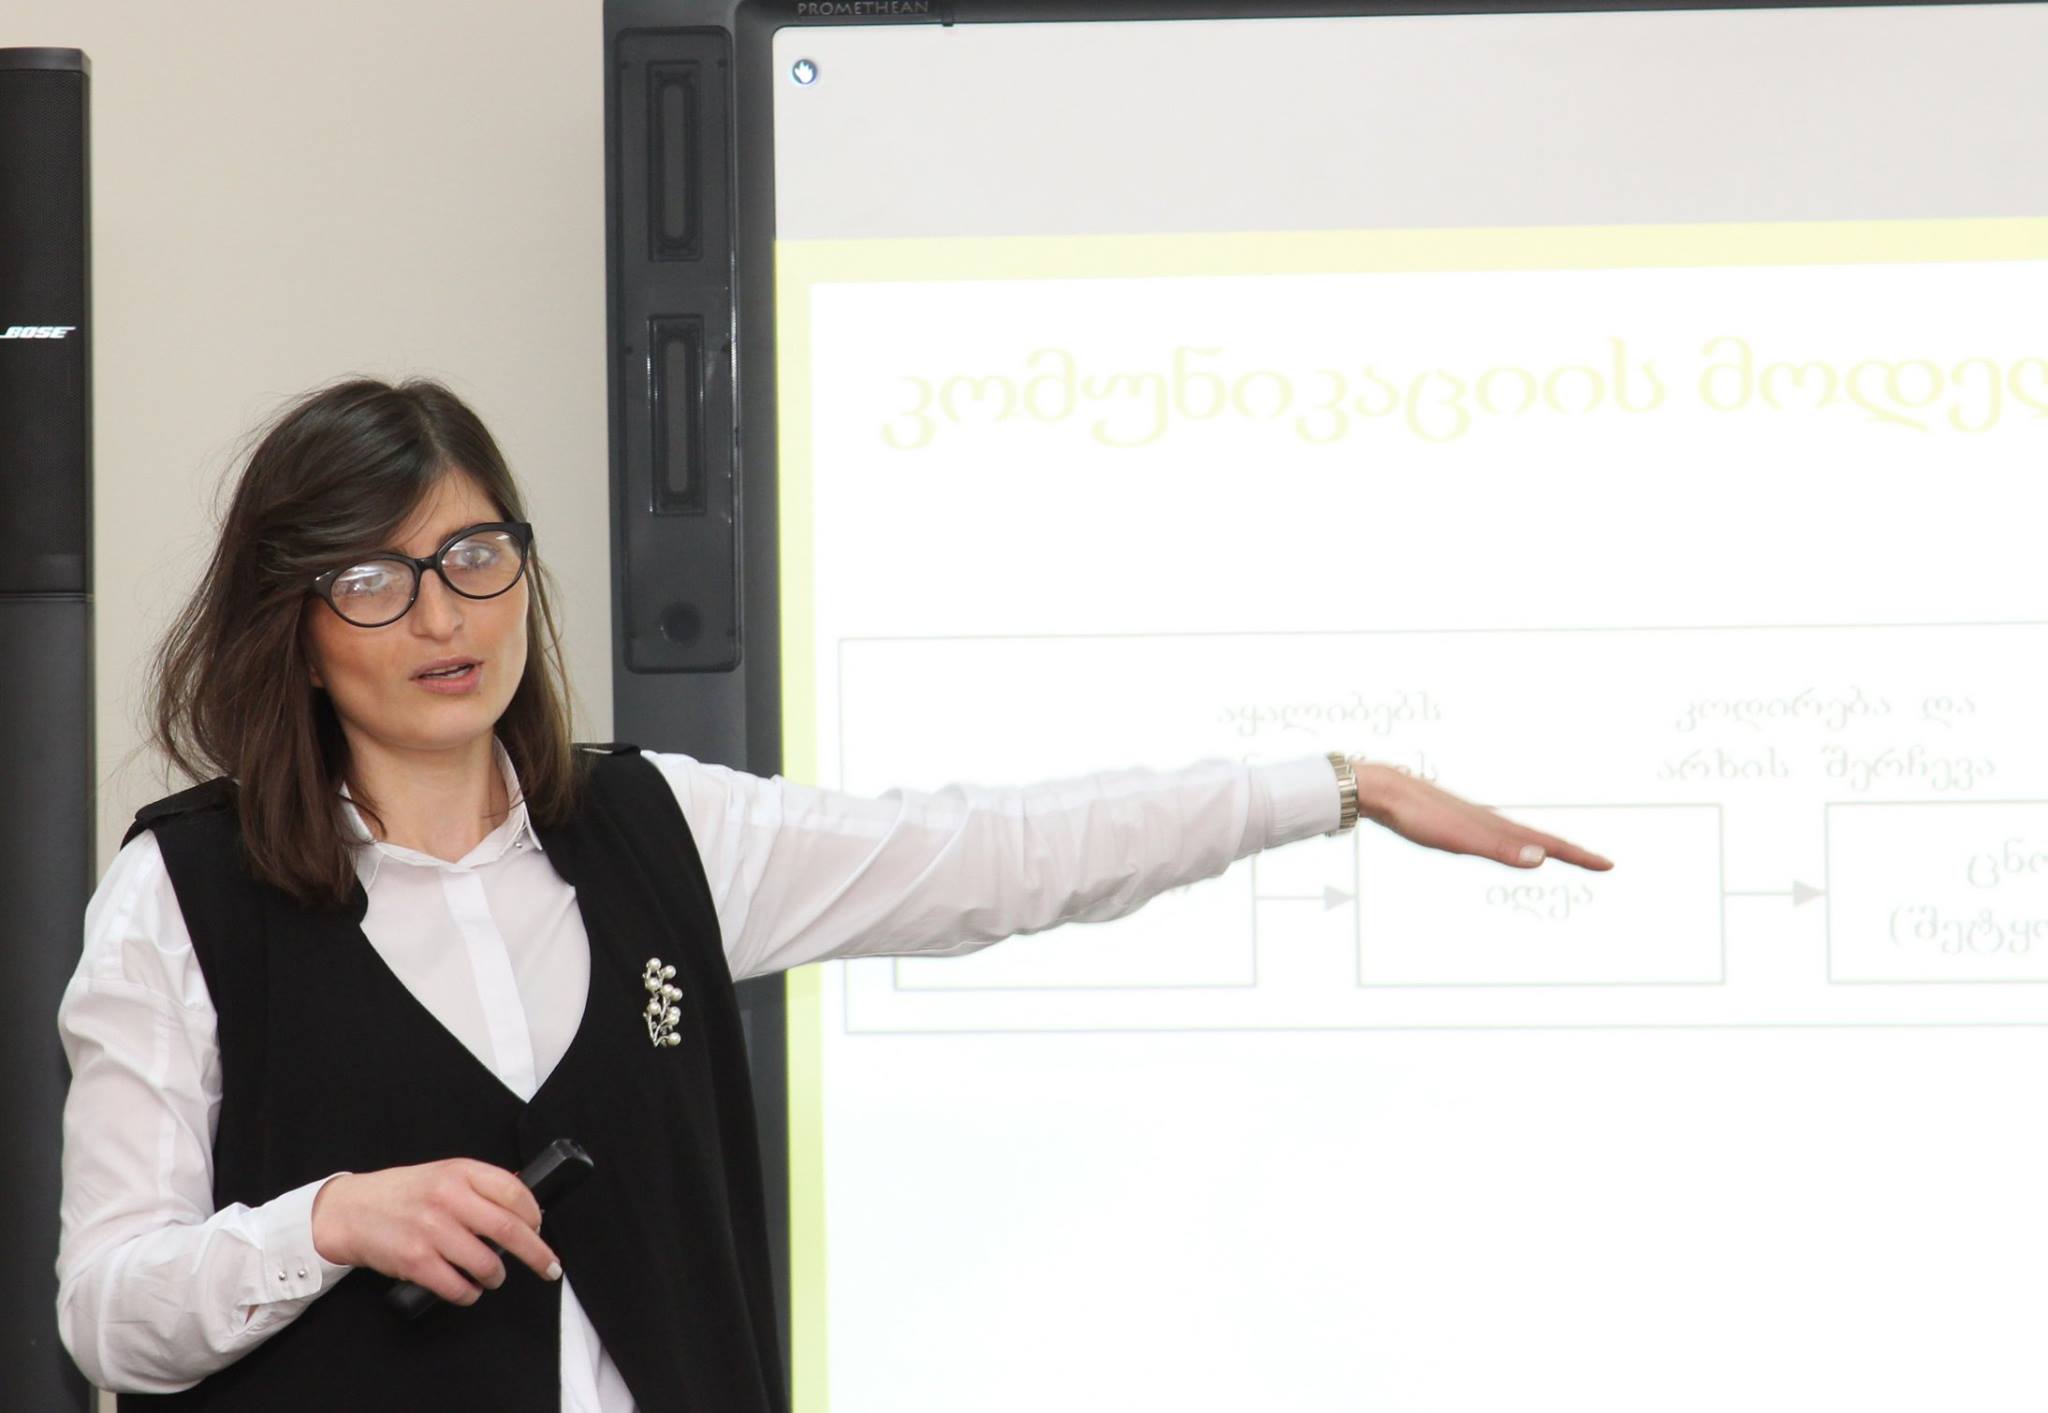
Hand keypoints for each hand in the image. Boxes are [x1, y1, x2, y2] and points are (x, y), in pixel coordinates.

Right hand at [311, 1159, 561, 1305]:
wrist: (350, 1211)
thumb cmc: (401, 1194)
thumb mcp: (443, 1175)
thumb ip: (478, 1186)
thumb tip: (523, 1206)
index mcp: (460, 1172)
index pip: (514, 1191)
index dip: (534, 1214)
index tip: (540, 1229)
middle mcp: (448, 1198)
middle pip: (508, 1229)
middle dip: (536, 1254)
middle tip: (549, 1267)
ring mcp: (431, 1230)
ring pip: (486, 1263)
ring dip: (496, 1276)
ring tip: (492, 1277)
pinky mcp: (415, 1261)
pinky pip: (457, 1287)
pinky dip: (469, 1294)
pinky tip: (468, 1289)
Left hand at [1353, 760, 1613, 871]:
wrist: (1384, 790)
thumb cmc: (1419, 816)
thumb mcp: (1459, 839)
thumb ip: (1500, 850)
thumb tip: (1542, 859)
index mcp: (1498, 828)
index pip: (1549, 844)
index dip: (1579, 856)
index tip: (1608, 864)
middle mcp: (1491, 822)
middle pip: (1540, 840)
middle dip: (1570, 852)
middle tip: (1598, 863)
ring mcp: (1474, 820)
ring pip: (1517, 836)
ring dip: (1543, 846)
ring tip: (1558, 853)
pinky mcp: (1455, 821)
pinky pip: (1494, 834)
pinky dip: (1510, 842)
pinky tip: (1501, 842)